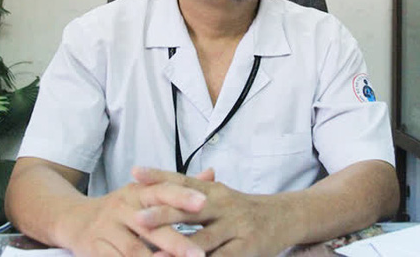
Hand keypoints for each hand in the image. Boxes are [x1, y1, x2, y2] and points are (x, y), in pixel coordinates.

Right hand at [54, 178, 208, 256]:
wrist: (76, 219)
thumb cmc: (122, 208)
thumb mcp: (146, 192)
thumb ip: (179, 187)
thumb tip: (212, 174)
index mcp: (137, 191)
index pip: (162, 190)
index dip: (182, 196)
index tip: (203, 202)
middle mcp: (121, 208)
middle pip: (151, 226)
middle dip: (175, 242)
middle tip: (199, 254)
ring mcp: (107, 230)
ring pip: (134, 250)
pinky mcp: (95, 250)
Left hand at [133, 167, 291, 256]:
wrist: (285, 217)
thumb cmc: (242, 209)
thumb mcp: (219, 196)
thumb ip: (193, 192)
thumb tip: (159, 184)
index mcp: (213, 190)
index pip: (183, 180)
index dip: (159, 176)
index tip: (135, 172)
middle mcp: (224, 205)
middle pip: (189, 208)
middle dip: (162, 214)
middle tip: (137, 218)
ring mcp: (236, 227)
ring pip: (202, 240)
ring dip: (178, 249)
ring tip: (155, 256)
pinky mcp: (247, 248)